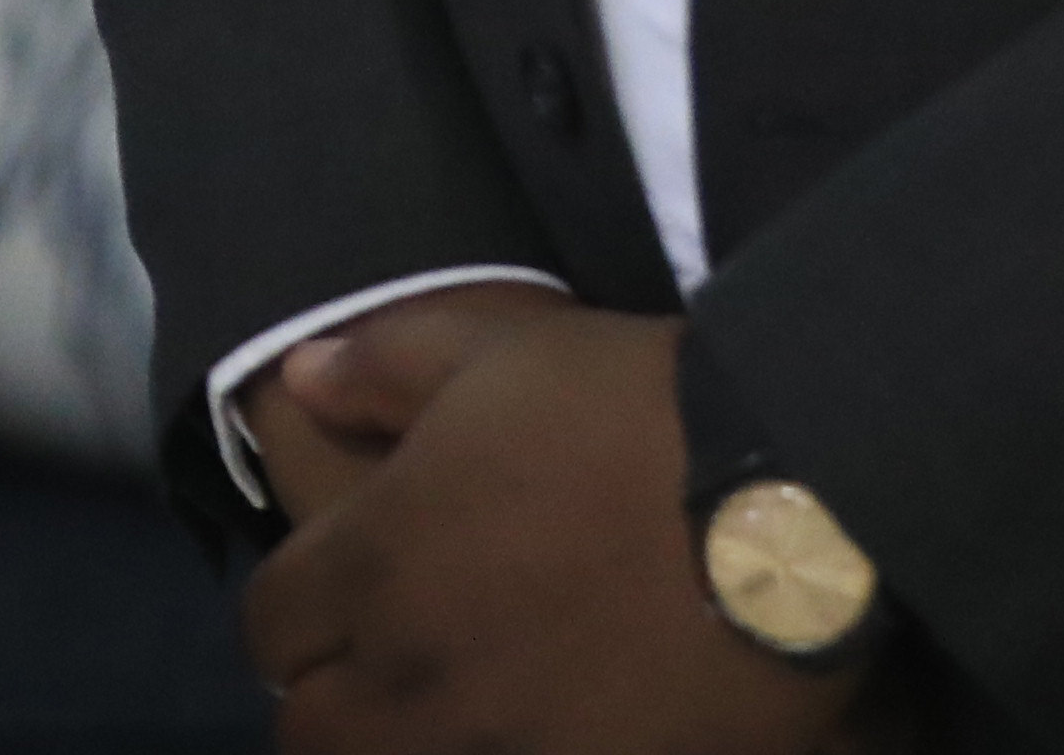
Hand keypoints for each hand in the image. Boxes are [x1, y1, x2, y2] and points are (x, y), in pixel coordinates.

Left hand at [249, 303, 867, 754]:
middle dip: (327, 697)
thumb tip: (298, 376)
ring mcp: (507, 749)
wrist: (794, 502)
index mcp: (376, 565)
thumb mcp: (496, 349)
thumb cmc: (633, 410)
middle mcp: (420, 677)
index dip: (292, 606)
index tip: (327, 592)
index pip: (268, 624)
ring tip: (444, 714)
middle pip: (311, 730)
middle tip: (374, 667)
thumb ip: (379, 365)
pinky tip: (536, 735)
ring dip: (396, 742)